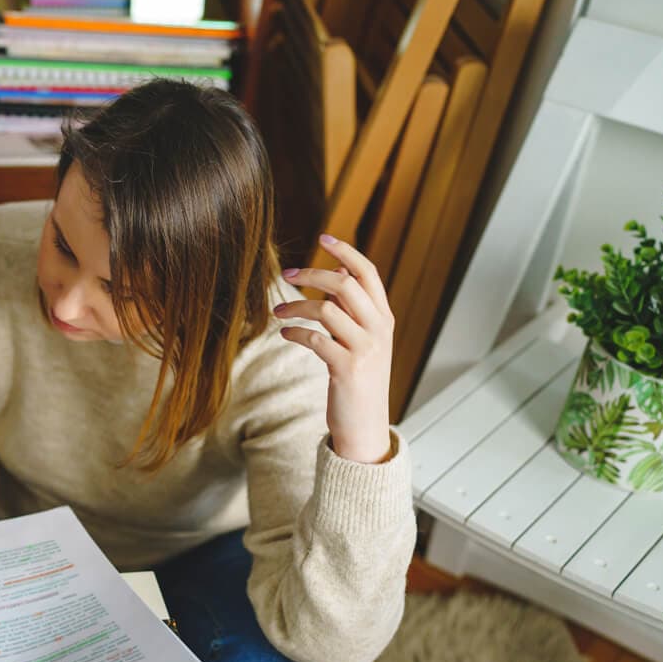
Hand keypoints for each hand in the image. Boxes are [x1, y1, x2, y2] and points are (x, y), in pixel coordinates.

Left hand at [273, 234, 394, 463]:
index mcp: (384, 317)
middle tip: (287, 273)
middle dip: (312, 273)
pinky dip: (295, 332)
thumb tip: (337, 272)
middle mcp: (379, 329)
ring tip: (278, 311)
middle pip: (344, 284)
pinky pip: (315, 339)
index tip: (323, 236)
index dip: (345, 252)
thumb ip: (353, 309)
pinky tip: (285, 333)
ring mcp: (365, 349)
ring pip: (327, 309)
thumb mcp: (363, 340)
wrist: (365, 425)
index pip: (368, 273)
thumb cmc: (359, 379)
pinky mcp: (347, 369)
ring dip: (296, 305)